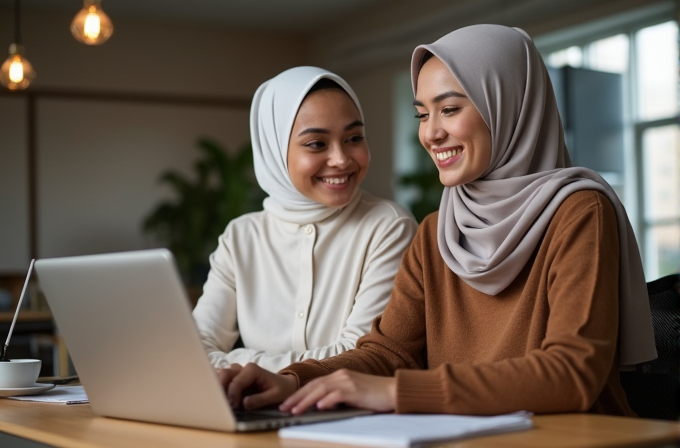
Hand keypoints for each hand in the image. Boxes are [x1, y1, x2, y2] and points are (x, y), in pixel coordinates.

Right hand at [217, 363, 297, 409]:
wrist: (285, 386)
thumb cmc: (282, 390)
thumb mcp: (275, 396)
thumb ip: (260, 399)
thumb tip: (244, 403)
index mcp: (253, 370)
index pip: (236, 382)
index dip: (232, 394)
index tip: (233, 407)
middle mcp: (243, 368)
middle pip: (225, 374)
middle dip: (220, 388)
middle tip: (222, 404)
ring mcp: (238, 372)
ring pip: (222, 374)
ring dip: (218, 386)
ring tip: (218, 400)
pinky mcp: (236, 378)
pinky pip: (224, 378)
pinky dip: (219, 384)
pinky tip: (217, 394)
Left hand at [280, 369, 395, 414]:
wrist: (394, 391)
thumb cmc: (374, 395)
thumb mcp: (351, 393)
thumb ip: (337, 396)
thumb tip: (321, 405)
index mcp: (339, 375)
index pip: (314, 384)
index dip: (299, 393)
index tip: (287, 403)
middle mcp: (341, 375)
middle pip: (313, 385)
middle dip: (297, 397)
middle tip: (284, 408)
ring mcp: (348, 381)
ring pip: (321, 390)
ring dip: (306, 400)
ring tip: (295, 410)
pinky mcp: (356, 390)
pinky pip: (338, 394)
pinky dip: (327, 400)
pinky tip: (319, 407)